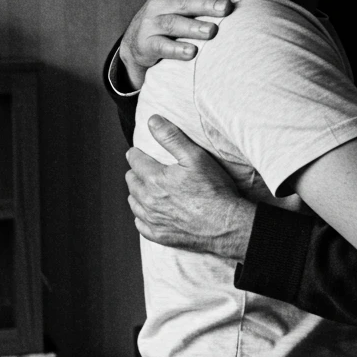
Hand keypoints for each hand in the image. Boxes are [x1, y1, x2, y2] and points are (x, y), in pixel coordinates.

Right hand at [118, 0, 235, 89]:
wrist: (137, 40)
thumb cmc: (167, 11)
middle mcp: (159, 3)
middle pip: (185, 2)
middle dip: (207, 4)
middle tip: (227, 8)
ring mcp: (151, 23)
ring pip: (173, 23)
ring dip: (193, 27)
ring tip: (212, 31)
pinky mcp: (147, 44)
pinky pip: (162, 47)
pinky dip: (177, 50)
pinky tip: (193, 52)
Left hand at [126, 115, 254, 258]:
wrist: (225, 224)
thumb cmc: (214, 190)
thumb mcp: (195, 156)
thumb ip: (171, 137)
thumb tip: (152, 121)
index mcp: (154, 178)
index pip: (135, 161)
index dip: (136, 154)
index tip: (137, 152)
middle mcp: (149, 200)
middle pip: (131, 182)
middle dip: (136, 173)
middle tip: (143, 169)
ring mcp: (153, 220)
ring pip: (134, 203)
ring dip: (137, 194)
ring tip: (145, 188)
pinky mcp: (160, 236)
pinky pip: (141, 225)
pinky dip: (142, 217)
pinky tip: (149, 213)